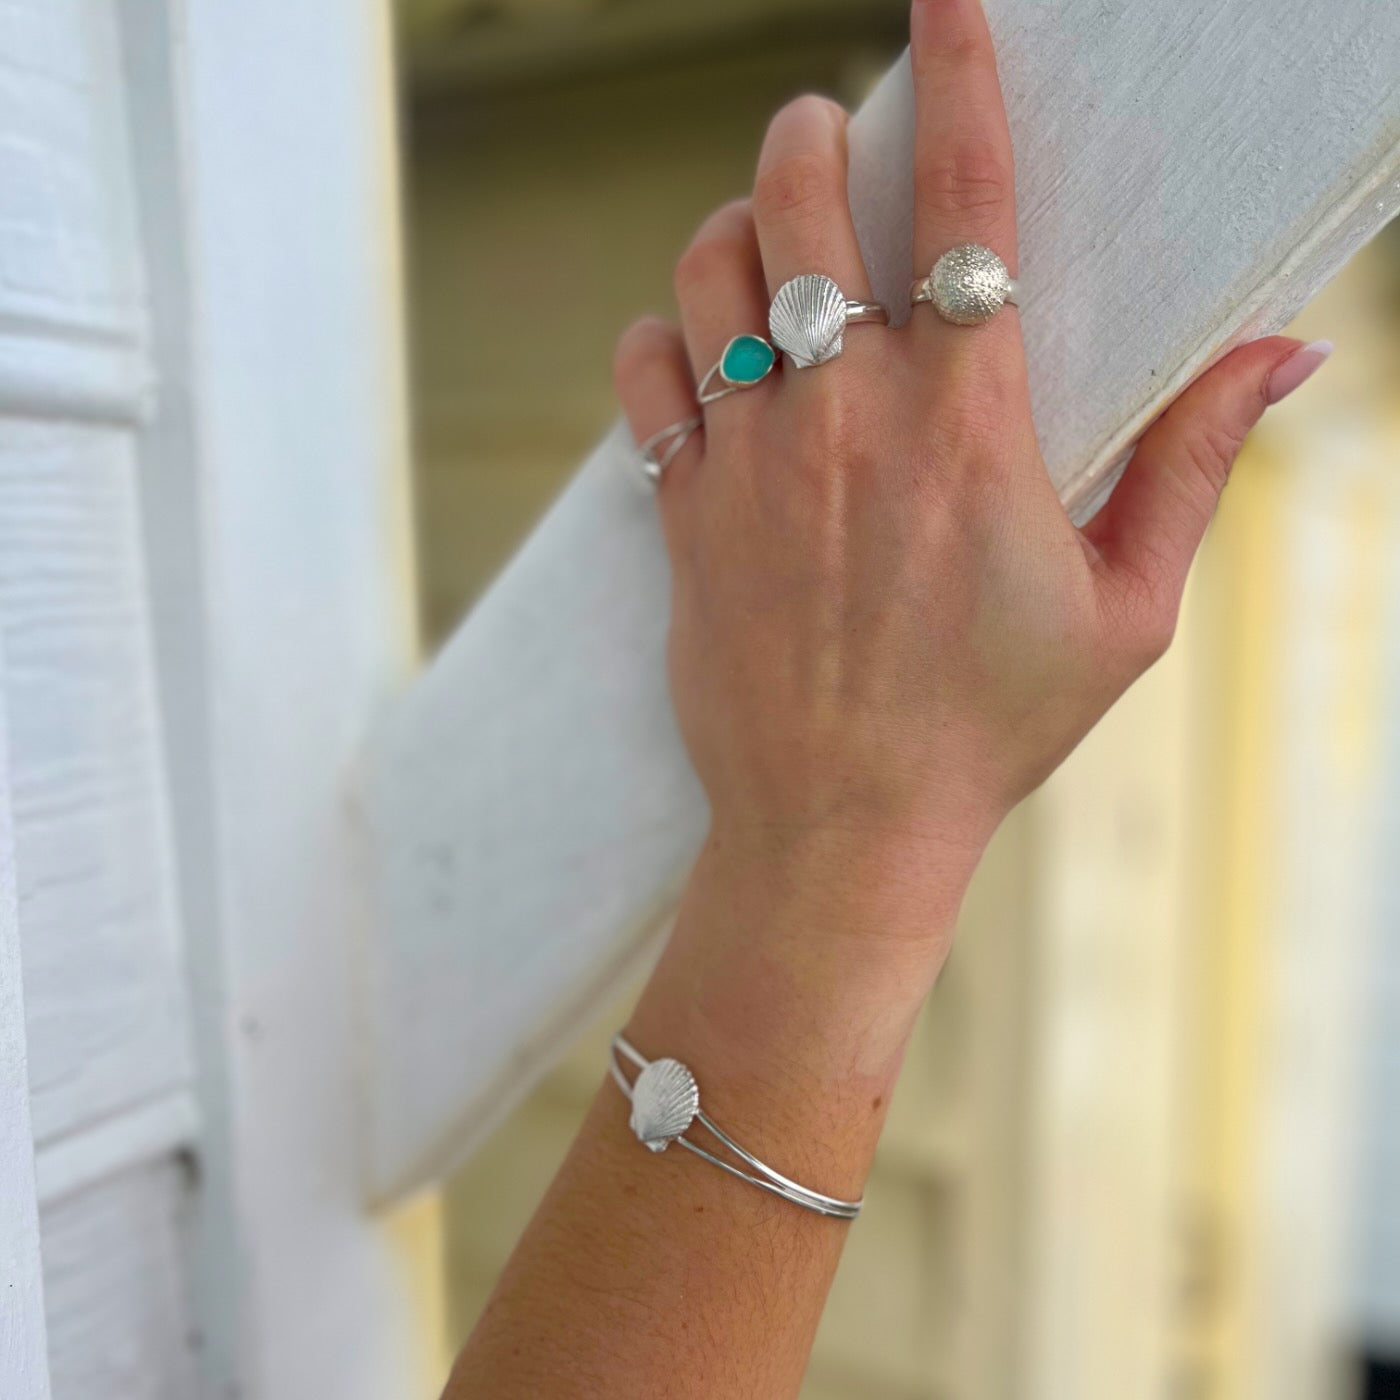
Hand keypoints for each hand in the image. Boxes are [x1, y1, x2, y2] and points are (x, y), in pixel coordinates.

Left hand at [614, 0, 1329, 868]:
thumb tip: (1279, 357)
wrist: (844, 826)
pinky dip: (659, 341)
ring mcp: (751, 462)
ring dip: (736, 226)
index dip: (963, 71)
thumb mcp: (1125, 611)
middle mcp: (847, 418)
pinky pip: (643, 378)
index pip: (969, 202)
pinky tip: (695, 355)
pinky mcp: (685, 515)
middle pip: (805, 200)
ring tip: (768, 240)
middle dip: (815, 135)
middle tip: (830, 136)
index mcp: (969, 424)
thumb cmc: (990, 727)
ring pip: (709, 271)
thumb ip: (1192, 466)